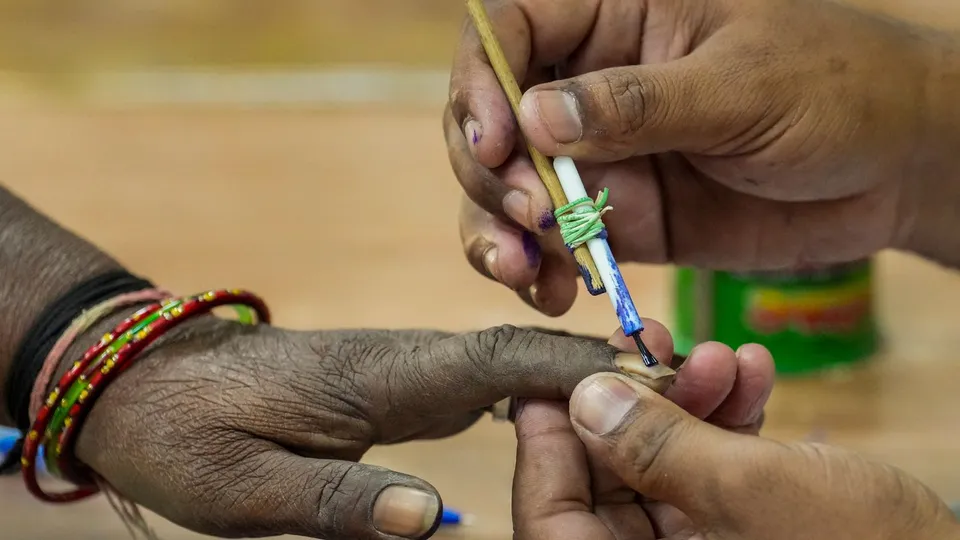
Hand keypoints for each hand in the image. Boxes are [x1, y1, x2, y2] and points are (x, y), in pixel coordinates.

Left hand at [71, 316, 676, 539]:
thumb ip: (343, 502)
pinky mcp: (403, 379)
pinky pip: (491, 378)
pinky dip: (543, 389)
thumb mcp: (251, 489)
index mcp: (388, 373)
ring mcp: (411, 364)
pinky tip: (575, 413)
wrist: (152, 383)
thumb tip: (435, 520)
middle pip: (529, 355)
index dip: (586, 373)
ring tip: (656, 404)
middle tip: (691, 390)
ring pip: (517, 363)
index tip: (659, 382)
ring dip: (584, 380)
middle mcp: (413, 358)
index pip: (506, 362)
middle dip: (610, 372)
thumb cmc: (194, 433)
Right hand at [447, 0, 959, 315]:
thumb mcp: (742, 87)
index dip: (481, 80)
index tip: (494, 142)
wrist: (896, 168)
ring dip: (496, 229)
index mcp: (620, 15)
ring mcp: (603, 153)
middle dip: (490, 171)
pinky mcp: (621, 215)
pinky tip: (549, 293)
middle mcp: (594, 82)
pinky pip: (557, 242)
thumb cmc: (838, 89)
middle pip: (493, 115)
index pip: (512, 26)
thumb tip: (533, 118)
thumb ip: (637, 103)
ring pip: (510, 186)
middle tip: (529, 217)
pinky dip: (540, 270)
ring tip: (521, 268)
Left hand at [514, 371, 959, 539]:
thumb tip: (582, 399)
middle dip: (634, 403)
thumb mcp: (752, 494)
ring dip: (691, 402)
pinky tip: (756, 374)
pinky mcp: (742, 537)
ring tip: (726, 355)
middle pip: (606, 484)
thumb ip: (657, 449)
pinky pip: (713, 476)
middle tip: (655, 343)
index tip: (554, 374)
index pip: (551, 521)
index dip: (543, 444)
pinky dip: (730, 423)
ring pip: (662, 469)